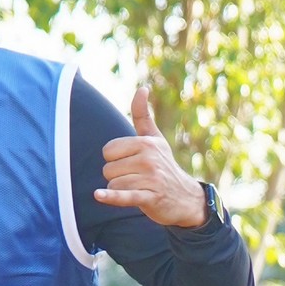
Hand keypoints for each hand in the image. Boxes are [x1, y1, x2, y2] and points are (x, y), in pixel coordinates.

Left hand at [95, 81, 210, 230]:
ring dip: (122, 190)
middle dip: (117, 176)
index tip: (131, 163)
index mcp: (146, 143)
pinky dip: (111, 197)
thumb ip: (142, 115)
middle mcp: (149, 159)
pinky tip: (99, 195)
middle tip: (137, 178)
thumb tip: (142, 88)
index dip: (115, 160)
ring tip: (139, 188)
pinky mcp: (149, 198)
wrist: (185, 197)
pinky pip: (123, 196)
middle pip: (108, 169)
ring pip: (114, 184)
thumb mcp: (154, 138)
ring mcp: (150, 179)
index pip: (108, 151)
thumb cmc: (164, 165)